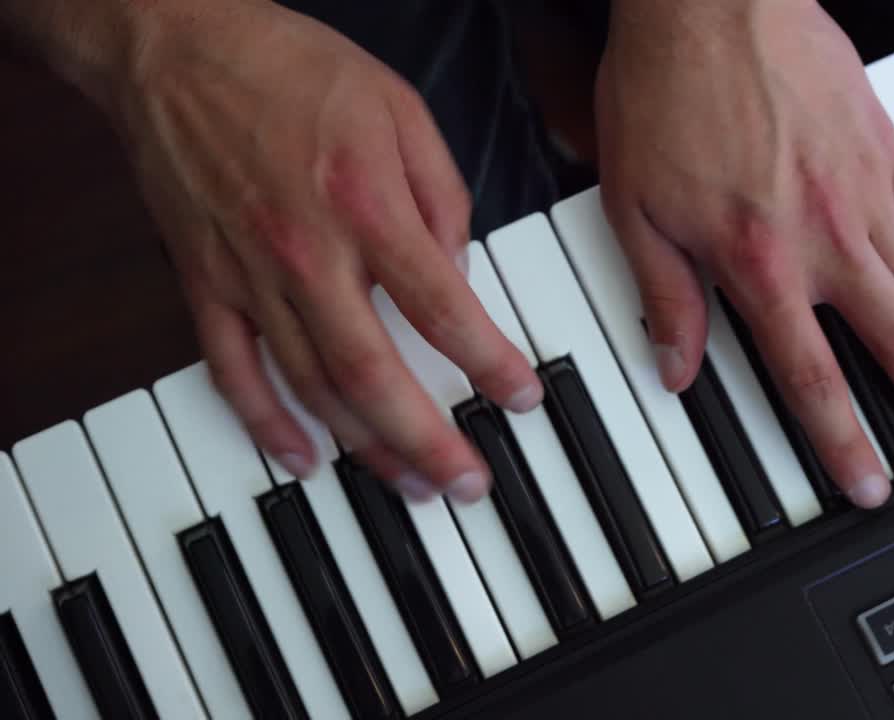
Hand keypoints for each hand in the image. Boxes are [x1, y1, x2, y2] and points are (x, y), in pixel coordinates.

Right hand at [101, 1, 541, 499]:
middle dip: (428, 440)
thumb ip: (442, 198)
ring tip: (409, 482)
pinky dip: (264, 422)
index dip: (489, 363)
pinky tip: (301, 458)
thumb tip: (458, 273)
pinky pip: (232, 371)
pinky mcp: (203, 282)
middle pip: (373, 373)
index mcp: (366, 205)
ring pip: (310, 386)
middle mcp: (307, 251)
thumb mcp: (401, 111)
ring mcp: (249, 274)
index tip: (523, 396)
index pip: (442, 308)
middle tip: (467, 483)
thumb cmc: (293, 69)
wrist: (176, 44)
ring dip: (364, 446)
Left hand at [596, 0, 893, 507]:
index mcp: (759, 262)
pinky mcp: (887, 152)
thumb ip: (667, 297)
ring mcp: (866, 195)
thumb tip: (677, 371)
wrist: (709, 4)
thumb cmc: (666, 96)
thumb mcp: (636, 209)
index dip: (845, 438)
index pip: (811, 374)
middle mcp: (825, 238)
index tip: (874, 483)